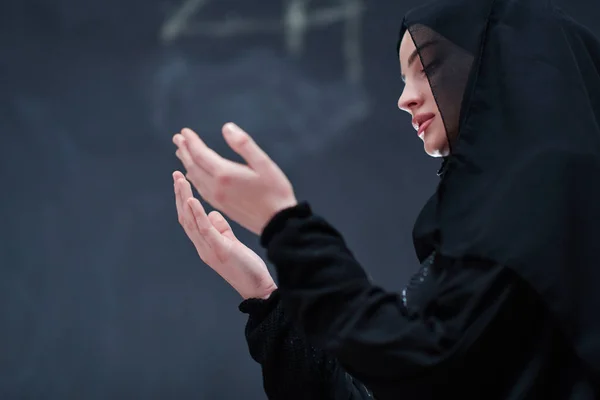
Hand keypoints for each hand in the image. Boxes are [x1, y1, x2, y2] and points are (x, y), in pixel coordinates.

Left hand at [173, 124, 297, 235]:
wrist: (278, 222)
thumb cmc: (275, 191)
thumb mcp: (264, 163)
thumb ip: (244, 144)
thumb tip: (226, 128)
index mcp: (225, 174)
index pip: (200, 154)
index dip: (191, 142)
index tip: (184, 131)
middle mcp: (216, 187)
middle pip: (193, 165)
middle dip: (185, 150)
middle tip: (177, 138)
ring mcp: (217, 198)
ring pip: (195, 178)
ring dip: (187, 163)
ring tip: (182, 152)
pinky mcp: (221, 206)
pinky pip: (200, 189)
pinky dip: (193, 178)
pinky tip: (192, 175)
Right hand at [173, 171, 276, 299]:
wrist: (257, 288)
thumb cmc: (246, 266)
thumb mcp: (230, 243)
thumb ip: (220, 228)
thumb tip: (212, 213)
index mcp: (204, 243)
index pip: (188, 219)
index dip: (182, 200)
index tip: (180, 181)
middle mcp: (202, 246)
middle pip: (184, 217)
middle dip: (179, 195)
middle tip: (175, 174)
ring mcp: (209, 249)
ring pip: (190, 221)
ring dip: (184, 199)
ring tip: (180, 181)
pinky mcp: (219, 250)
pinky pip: (205, 230)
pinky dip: (197, 214)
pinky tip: (192, 200)